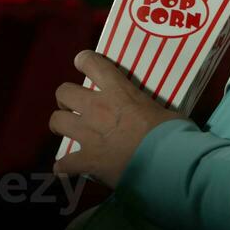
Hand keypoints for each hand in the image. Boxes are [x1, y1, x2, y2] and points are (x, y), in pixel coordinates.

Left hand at [50, 51, 185, 188]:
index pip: (93, 63)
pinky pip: (64, 163)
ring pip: (57, 121)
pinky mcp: (86, 159)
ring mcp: (88, 134)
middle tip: (75, 106)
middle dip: (66, 98)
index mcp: (119, 91)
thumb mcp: (166, 111)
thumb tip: (160, 119)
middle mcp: (97, 108)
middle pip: (64, 92)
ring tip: (68, 131)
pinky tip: (66, 169)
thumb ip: (154, 110)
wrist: (166, 161)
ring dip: (61, 125)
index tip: (82, 62)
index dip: (84, 60)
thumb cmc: (172, 133)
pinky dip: (64, 166)